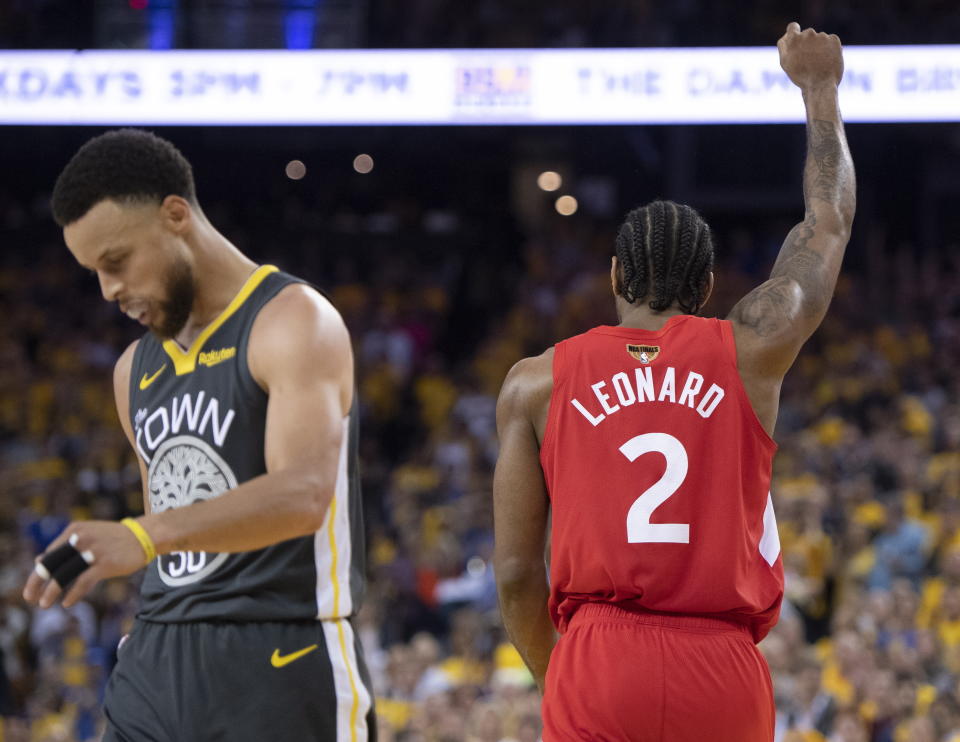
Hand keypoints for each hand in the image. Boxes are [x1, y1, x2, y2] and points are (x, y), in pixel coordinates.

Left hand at [23, 520, 148, 608]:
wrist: (144, 535)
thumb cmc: (114, 538)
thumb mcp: (87, 535)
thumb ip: (64, 547)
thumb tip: (38, 561)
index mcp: (74, 531)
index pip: (49, 554)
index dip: (37, 573)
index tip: (31, 587)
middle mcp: (80, 539)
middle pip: (51, 564)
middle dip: (36, 582)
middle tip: (29, 597)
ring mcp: (92, 551)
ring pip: (64, 574)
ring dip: (51, 591)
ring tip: (43, 604)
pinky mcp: (104, 564)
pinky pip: (83, 582)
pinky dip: (73, 594)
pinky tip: (67, 603)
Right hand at [777, 22, 843, 90]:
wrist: (820, 84)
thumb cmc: (801, 76)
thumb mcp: (785, 63)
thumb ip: (784, 47)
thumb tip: (786, 35)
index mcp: (793, 39)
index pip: (792, 27)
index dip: (794, 33)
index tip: (798, 41)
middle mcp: (808, 34)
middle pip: (807, 35)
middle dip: (808, 44)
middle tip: (808, 60)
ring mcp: (822, 36)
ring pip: (820, 39)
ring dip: (819, 48)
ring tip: (819, 63)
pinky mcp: (834, 39)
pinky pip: (830, 41)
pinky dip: (830, 49)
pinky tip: (827, 60)